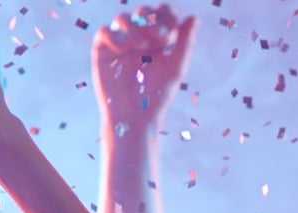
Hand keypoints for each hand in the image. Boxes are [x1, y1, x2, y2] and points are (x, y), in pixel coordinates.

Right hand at [93, 5, 195, 133]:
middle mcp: (138, 36)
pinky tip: (123, 48)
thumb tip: (195, 17)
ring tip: (141, 45)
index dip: (166, 15)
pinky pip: (104, 32)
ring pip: (122, 18)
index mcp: (158, 38)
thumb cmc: (156, 95)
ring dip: (133, 27)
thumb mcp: (176, 68)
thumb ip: (186, 43)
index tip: (171, 33)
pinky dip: (114, 36)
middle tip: (160, 37)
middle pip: (142, 11)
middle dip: (151, 19)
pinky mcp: (102, 51)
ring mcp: (120, 42)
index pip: (161, 13)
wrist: (134, 117)